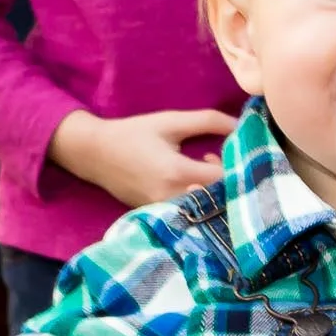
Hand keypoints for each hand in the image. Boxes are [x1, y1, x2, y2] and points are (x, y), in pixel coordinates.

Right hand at [50, 108, 236, 209]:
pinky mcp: (156, 215)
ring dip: (209, 191)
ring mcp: (163, 210)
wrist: (95, 154)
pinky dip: (195, 199)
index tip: (224, 153)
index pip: (223, 180)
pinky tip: (187, 182)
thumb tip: (240, 125)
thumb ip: (209, 121)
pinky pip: (186, 212)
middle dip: (223, 181)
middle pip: (216, 200)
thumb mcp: (171, 121)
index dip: (232, 167)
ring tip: (199, 170)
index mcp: (177, 173)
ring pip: (202, 209)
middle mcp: (171, 197)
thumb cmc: (134, 134)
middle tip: (212, 161)